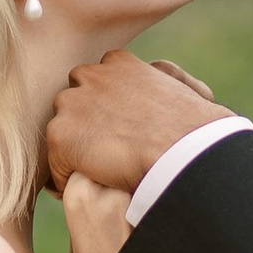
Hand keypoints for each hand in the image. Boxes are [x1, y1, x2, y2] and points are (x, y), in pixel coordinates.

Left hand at [45, 50, 236, 198]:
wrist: (184, 154)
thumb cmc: (196, 128)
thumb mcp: (185, 87)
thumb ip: (164, 75)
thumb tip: (156, 69)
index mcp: (120, 63)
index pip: (97, 82)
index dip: (105, 109)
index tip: (121, 131)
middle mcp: (90, 76)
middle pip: (73, 102)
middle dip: (84, 124)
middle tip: (105, 153)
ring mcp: (72, 105)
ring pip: (61, 131)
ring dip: (75, 150)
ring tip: (97, 174)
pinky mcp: (62, 135)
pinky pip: (55, 164)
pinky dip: (69, 179)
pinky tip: (92, 189)